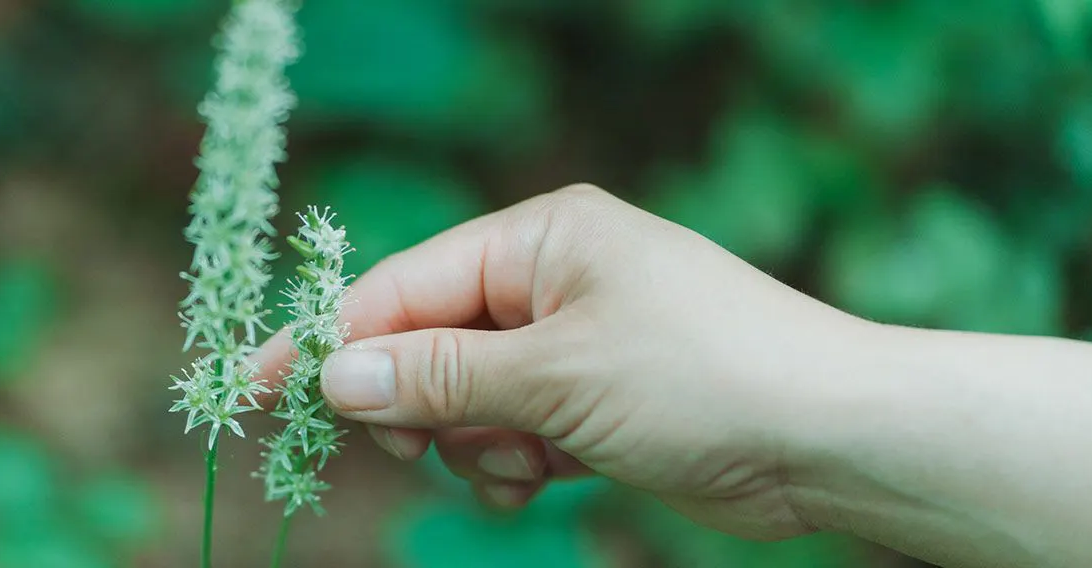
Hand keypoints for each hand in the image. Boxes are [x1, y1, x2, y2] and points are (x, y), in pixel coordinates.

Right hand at [254, 184, 855, 539]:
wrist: (829, 439)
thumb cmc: (701, 377)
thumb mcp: (555, 374)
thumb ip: (438, 376)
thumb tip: (334, 375)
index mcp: (539, 238)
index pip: (404, 285)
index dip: (332, 340)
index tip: (263, 388)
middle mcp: (550, 280)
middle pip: (426, 344)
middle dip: (420, 405)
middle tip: (420, 447)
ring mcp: (571, 343)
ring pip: (464, 400)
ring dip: (476, 445)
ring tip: (527, 464)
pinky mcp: (591, 402)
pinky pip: (510, 433)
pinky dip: (513, 465)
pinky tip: (549, 481)